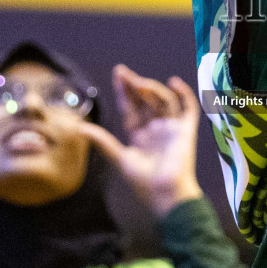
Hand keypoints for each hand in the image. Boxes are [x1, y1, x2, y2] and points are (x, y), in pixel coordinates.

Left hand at [81, 65, 203, 217]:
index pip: (130, 106)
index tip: (118, 74)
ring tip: (140, 84)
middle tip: (124, 73)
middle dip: (135, 85)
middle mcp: (155, 128)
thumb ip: (102, 141)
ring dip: (153, 89)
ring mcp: (171, 128)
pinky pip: (188, 108)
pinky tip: (173, 82)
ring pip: (163, 100)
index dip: (124, 90)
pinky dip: (184, 94)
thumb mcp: (119, 158)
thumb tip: (78, 127)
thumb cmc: (143, 181)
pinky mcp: (186, 130)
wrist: (165, 194)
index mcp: (138, 134)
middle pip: (145, 100)